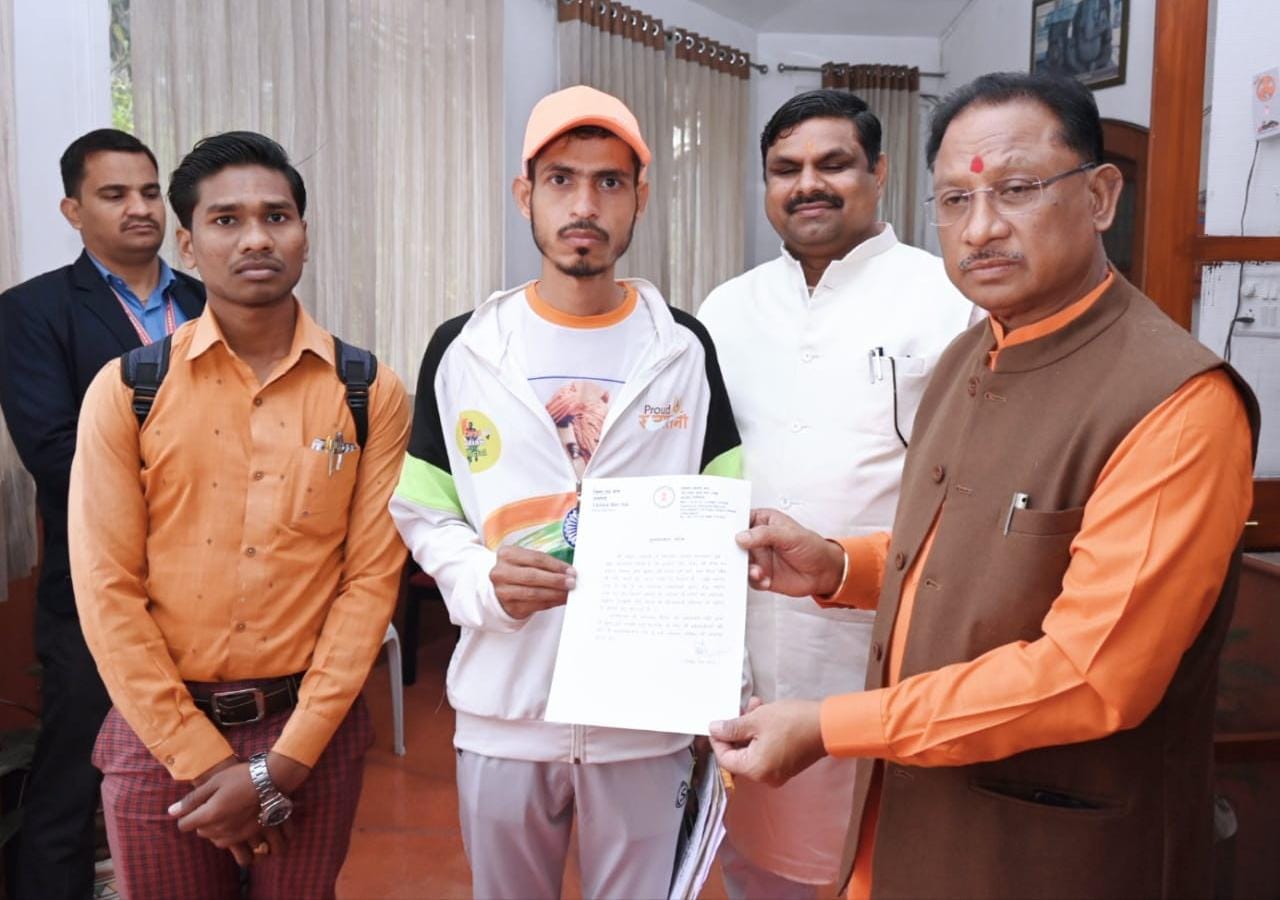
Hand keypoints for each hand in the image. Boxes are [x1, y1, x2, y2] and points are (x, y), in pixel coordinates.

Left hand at [172, 752, 309, 863]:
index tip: (194, 805)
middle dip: (201, 819)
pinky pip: (227, 841)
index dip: (185, 815)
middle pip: (199, 831)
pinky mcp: (245, 835)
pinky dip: (225, 833)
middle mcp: (219, 829)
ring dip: (213, 827)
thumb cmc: (241, 777)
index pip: (184, 825)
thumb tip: (171, 812)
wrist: (271, 781)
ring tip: (224, 810)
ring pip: (213, 837)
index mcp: (209, 814)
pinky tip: (233, 819)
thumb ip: (192, 799)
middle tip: (213, 802)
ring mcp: (233, 834)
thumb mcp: (214, 782)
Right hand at [490, 546, 576, 618]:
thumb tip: (568, 572)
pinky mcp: (511, 607)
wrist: (500, 589)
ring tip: (568, 593)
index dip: (556, 565)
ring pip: (534, 593)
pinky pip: (535, 605)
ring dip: (555, 594)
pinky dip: (551, 603)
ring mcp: (504, 591)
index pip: (536, 558)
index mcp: (507, 554)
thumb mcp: (525, 560)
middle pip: (533, 576)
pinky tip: (560, 599)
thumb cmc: (517, 571)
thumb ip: (543, 563)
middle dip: (556, 580)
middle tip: (571, 582)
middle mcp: (502, 572)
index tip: (570, 570)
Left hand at [708, 698, 826, 786]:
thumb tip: (713, 730)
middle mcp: (765, 777)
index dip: (718, 739)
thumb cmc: (791, 722)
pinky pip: (766, 751)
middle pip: (739, 754)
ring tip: (756, 705)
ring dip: (750, 727)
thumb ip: (731, 728)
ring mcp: (777, 773)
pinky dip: (762, 735)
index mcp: (755, 770)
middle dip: (737, 729)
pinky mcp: (787, 766)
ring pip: (753, 750)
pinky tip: (765, 714)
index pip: (725, 758)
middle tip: (741, 708)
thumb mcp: (756, 720)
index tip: (717, 722)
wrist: (827, 726)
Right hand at [736, 509, 845, 597]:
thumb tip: (741, 536)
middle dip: (731, 550)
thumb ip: (765, 534)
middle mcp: (756, 539)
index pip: (739, 519)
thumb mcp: (789, 535)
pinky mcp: (760, 575)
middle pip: (734, 543)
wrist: (824, 572)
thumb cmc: (811, 546)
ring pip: (739, 562)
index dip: (727, 524)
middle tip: (732, 556)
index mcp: (762, 521)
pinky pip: (749, 578)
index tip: (719, 531)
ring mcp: (758, 558)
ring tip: (756, 571)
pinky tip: (765, 579)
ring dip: (745, 568)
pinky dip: (755, 580)